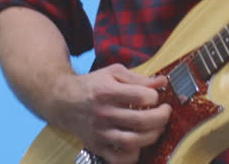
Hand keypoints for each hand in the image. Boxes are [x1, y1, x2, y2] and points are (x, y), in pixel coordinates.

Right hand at [51, 63, 171, 163]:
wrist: (62, 101)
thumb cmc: (92, 85)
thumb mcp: (113, 73)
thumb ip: (138, 78)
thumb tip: (162, 82)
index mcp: (107, 91)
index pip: (141, 96)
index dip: (154, 96)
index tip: (155, 96)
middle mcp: (103, 113)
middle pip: (141, 121)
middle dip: (161, 117)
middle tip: (166, 112)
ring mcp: (100, 132)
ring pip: (133, 141)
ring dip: (152, 136)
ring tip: (156, 128)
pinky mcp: (97, 146)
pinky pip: (118, 159)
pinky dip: (133, 156)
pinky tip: (139, 145)